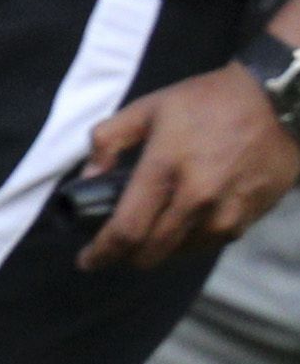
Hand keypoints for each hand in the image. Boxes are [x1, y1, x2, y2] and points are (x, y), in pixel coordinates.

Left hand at [77, 63, 299, 269]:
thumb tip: (89, 177)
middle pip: (152, 251)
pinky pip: (212, 241)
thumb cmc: (208, 102)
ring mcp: (228, 211)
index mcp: (164, 169)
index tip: (87, 261)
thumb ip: (108, 140)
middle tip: (115, 248)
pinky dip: (192, 239)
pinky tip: (184, 223)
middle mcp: (196, 198)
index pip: (126, 230)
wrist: (276, 102)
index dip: (102, 253)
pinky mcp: (251, 215)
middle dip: (127, 256)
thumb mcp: (147, 108)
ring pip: (182, 251)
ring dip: (161, 248)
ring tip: (151, 231)